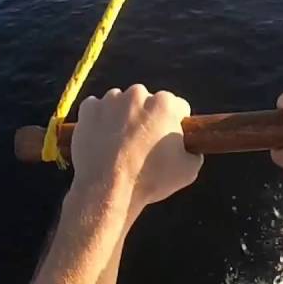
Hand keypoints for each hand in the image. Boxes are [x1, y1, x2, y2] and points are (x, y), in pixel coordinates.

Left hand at [70, 85, 201, 210]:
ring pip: (121, 104)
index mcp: (165, 103)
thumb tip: (190, 149)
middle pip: (148, 102)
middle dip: (148, 118)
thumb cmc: (150, 180)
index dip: (176, 123)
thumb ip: (194, 152)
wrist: (108, 189)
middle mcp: (138, 94)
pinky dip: (100, 121)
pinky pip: (97, 109)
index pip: (178, 107)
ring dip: (122, 118)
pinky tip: (102, 141)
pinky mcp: (89, 109)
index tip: (168, 139)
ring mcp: (110, 100)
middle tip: (143, 145)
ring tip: (120, 145)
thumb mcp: (188, 170)